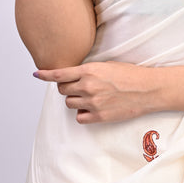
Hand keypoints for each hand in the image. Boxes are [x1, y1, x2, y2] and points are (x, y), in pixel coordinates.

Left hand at [34, 61, 157, 123]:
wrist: (147, 89)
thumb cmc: (130, 74)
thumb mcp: (107, 65)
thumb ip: (88, 70)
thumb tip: (75, 76)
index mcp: (90, 70)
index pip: (60, 74)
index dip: (46, 75)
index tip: (37, 74)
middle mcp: (88, 86)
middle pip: (63, 90)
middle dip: (66, 87)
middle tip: (77, 86)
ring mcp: (93, 102)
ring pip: (69, 103)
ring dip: (75, 100)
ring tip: (90, 96)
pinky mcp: (98, 116)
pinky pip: (79, 117)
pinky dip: (82, 113)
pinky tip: (92, 107)